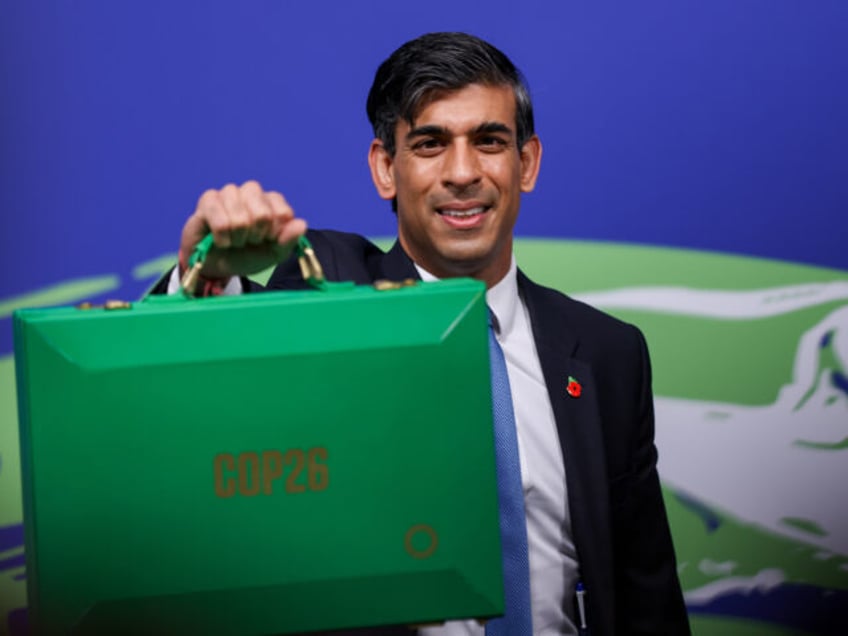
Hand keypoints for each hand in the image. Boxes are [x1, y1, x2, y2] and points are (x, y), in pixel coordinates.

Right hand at [179, 180, 307, 279]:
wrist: (218, 266)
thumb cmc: (247, 255)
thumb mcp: (273, 254)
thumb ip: (289, 240)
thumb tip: (301, 224)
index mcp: (272, 202)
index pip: (283, 213)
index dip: (275, 234)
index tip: (267, 241)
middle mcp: (252, 192)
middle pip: (262, 214)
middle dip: (255, 236)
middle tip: (248, 241)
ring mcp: (230, 193)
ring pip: (240, 218)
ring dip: (237, 239)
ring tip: (234, 240)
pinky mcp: (208, 200)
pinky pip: (220, 222)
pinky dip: (222, 239)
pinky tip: (220, 239)